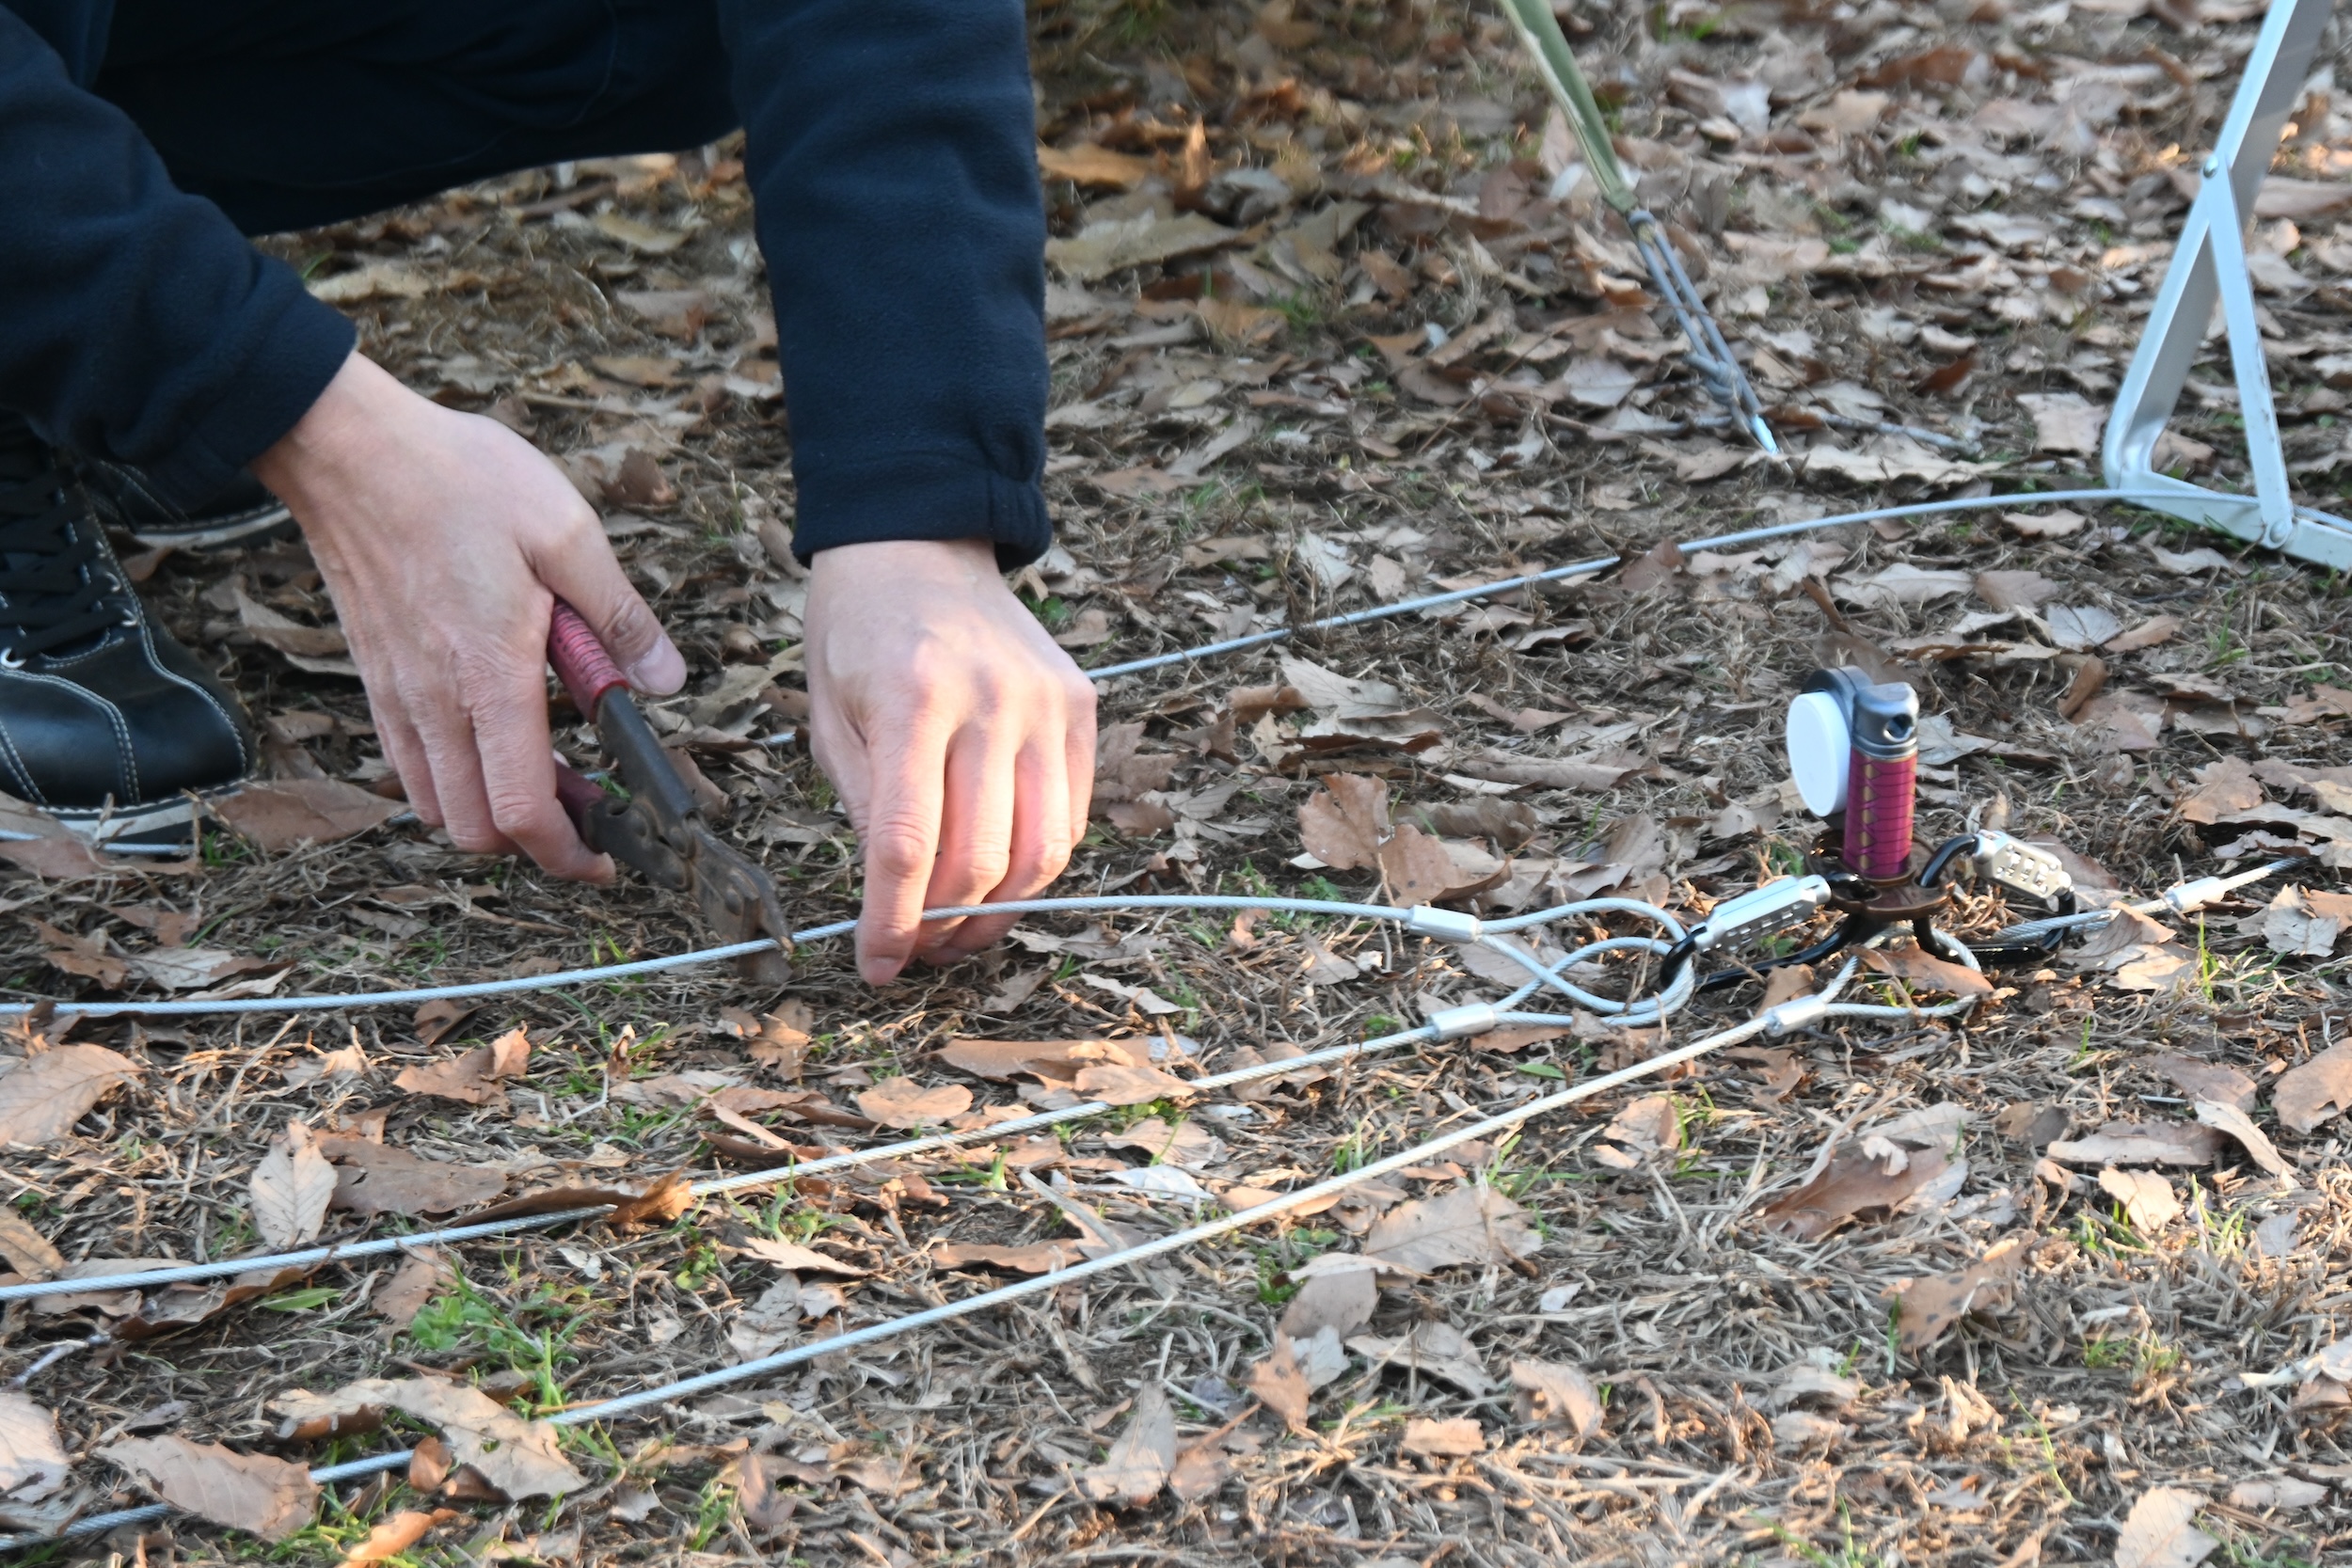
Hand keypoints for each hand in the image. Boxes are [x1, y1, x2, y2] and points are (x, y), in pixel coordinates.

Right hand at [251, 352, 684, 877]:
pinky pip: (410, 765)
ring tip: (549, 775)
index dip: (567, 853)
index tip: (606, 857)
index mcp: (491, 674)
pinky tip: (492, 738)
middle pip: (477, 828)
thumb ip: (619, 617)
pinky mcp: (375, 678)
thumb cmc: (458, 480)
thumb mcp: (567, 533)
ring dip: (493, 812)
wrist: (349, 450)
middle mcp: (434, 701)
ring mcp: (396, 694)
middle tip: (589, 810)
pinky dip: (453, 780)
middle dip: (535, 840)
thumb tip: (665, 681)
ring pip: (438, 806)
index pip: (522, 809)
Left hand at [805, 539, 1095, 982]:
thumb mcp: (831, 717)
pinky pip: (1072, 815)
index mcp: (912, 697)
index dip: (892, 921)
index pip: (908, 842)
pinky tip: (996, 873)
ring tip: (960, 927)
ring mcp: (1046, 702)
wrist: (918, 544)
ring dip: (1000, 911)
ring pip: (1043, 850)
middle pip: (982, 858)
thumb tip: (893, 903)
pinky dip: (1036, 862)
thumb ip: (867, 808)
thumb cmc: (859, 631)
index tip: (877, 965)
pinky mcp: (1081, 706)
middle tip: (918, 950)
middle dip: (945, 925)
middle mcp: (991, 699)